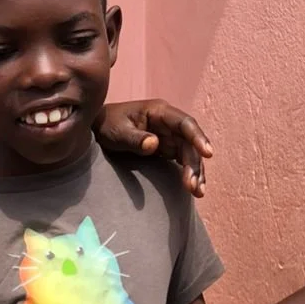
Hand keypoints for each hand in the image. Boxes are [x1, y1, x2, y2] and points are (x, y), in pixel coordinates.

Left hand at [94, 100, 212, 196]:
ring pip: (189, 153)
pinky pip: (182, 160)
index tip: (207, 153)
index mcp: (159, 111)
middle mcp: (169, 123)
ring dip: (195, 172)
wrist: (97, 129)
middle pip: (189, 143)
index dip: (198, 137)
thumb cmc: (107, 125)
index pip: (185, 123)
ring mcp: (169, 136)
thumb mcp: (117, 131)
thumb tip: (155, 144)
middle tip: (193, 186)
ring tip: (197, 192)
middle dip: (194, 164)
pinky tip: (193, 188)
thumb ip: (134, 138)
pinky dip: (188, 173)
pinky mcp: (166, 148)